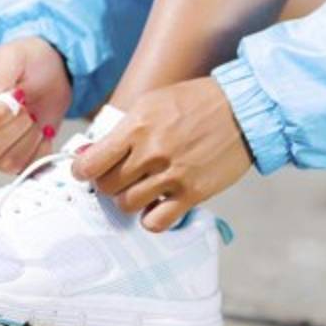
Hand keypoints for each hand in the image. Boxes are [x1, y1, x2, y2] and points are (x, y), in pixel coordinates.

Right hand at [0, 36, 71, 172]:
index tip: (16, 97)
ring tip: (34, 117)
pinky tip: (44, 131)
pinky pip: (27, 167)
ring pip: (7, 161)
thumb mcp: (12, 56)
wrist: (53, 69)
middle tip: (27, 106)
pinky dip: (41, 151)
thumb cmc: (27, 60)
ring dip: (29, 139)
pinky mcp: (18, 154)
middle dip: (17, 127)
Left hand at [73, 78, 251, 231]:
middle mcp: (151, 152)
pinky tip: (159, 204)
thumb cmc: (196, 103)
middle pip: (106, 187)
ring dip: (131, 199)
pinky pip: (156, 222)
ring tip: (144, 187)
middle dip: (109, 183)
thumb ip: (120, 130)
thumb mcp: (151, 103)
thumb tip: (86, 154)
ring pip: (127, 205)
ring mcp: (172, 174)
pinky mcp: (192, 192)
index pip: (90, 163)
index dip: (83, 170)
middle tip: (123, 175)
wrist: (242, 108)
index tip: (88, 170)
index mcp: (136, 126)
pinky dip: (152, 218)